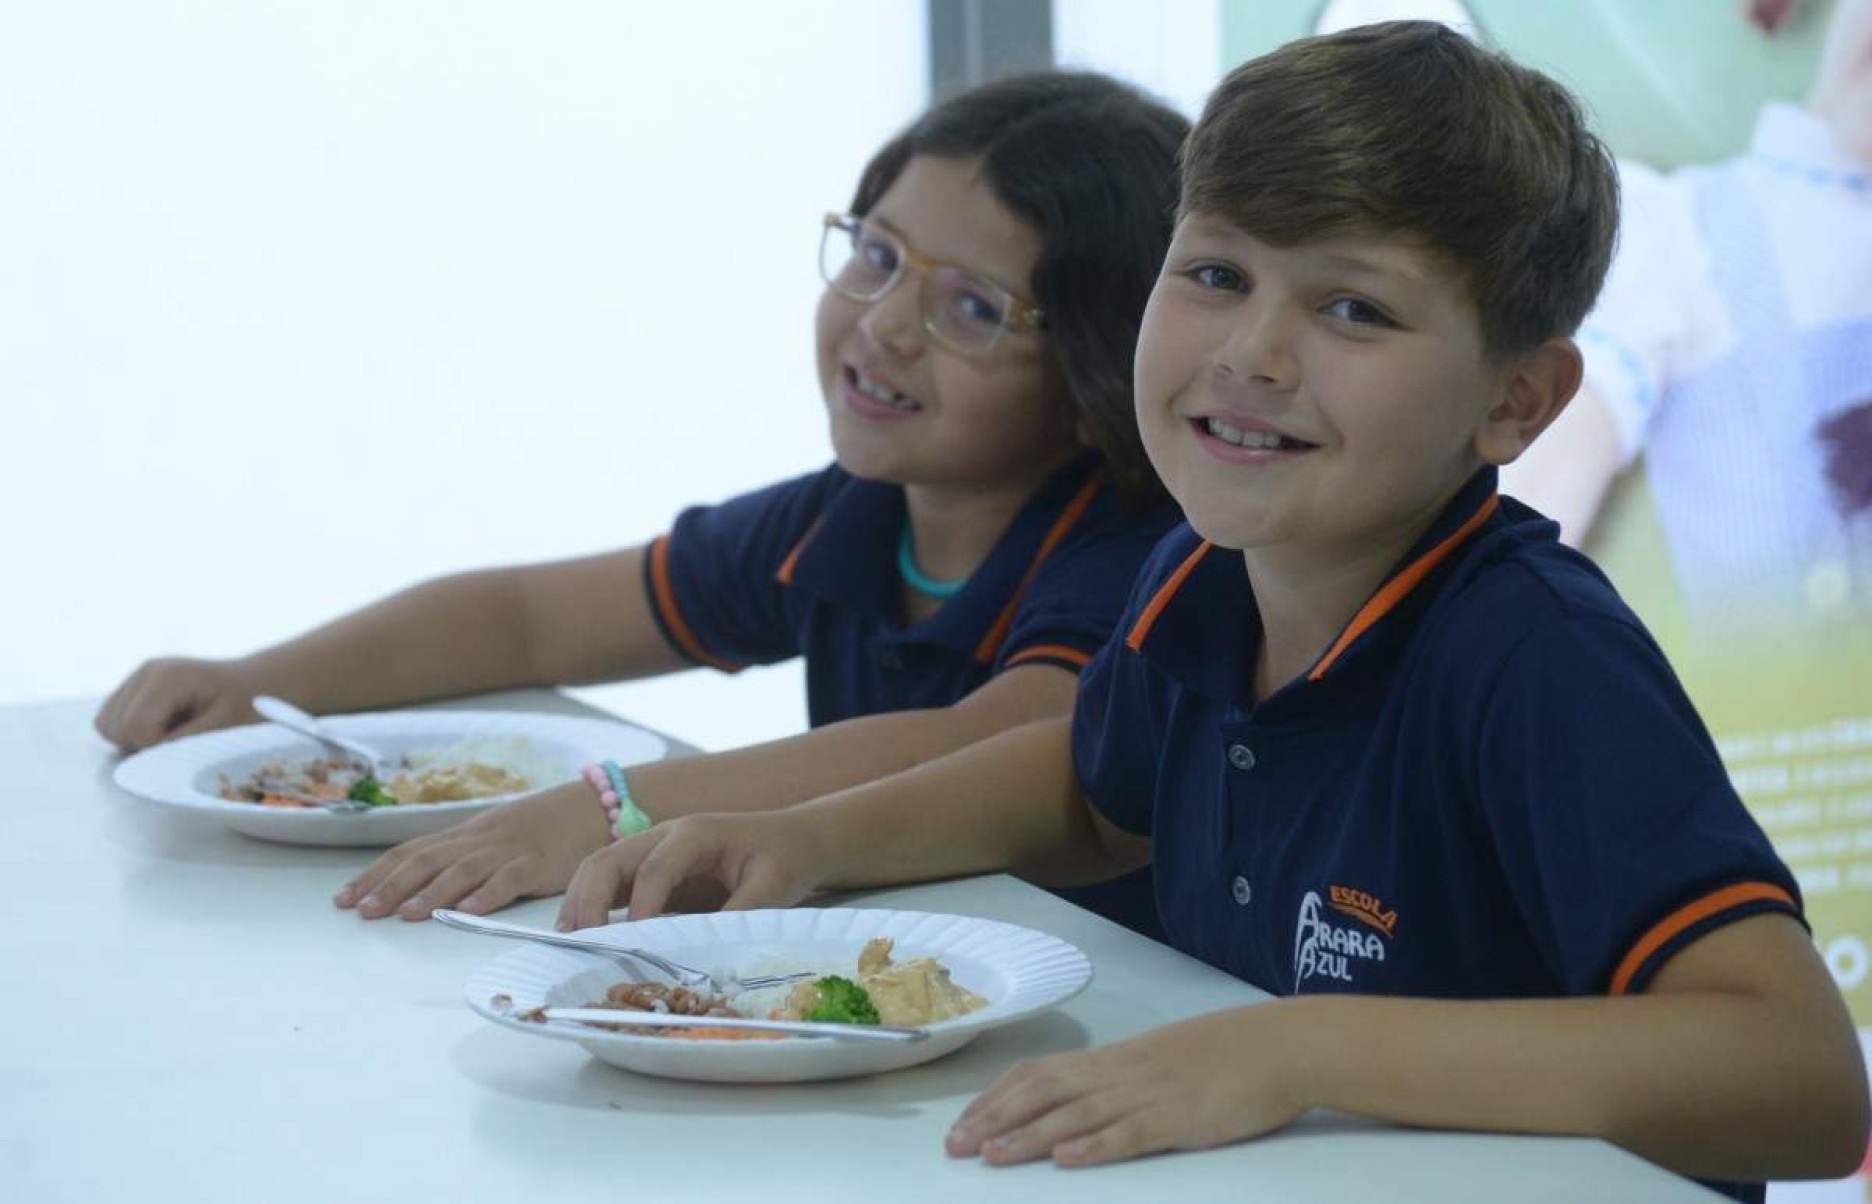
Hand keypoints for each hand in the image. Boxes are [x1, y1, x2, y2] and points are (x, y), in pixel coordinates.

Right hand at [94, 657, 261, 751]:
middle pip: (113, 727)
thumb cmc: (250, 703)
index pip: (133, 726)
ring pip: (107, 726)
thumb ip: (184, 743)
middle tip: (185, 738)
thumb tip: (148, 761)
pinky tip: (167, 727)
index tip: (187, 745)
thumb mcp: (226, 726)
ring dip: (136, 740)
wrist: (258, 683)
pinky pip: (112, 722)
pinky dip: (134, 734)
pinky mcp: (134, 689)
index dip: (154, 748)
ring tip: (177, 731)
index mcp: (167, 676)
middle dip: (144, 745)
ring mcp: (137, 678)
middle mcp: (146, 672)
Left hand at [334, 781, 609, 919]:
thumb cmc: (543, 827)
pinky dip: (486, 895)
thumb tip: (420, 884)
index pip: (410, 851)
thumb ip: (464, 856)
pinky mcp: (538, 863)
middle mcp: (480, 839)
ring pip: (461, 869)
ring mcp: (508, 850)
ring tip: (401, 914)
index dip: (375, 874)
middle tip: (358, 910)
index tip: (343, 898)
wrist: (593, 805)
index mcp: (466, 834)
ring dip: (429, 892)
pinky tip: (466, 911)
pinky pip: (509, 879)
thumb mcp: (497, 836)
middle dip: (389, 885)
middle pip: (426, 859)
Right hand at [556, 812, 824, 930]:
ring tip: (569, 941)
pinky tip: (582, 934)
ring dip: (580, 901)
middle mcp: (665, 835)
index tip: (632, 942)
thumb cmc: (784, 859)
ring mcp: (654, 848)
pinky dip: (590, 903)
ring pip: (600, 866)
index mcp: (695, 833)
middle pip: (610, 858)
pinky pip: (610, 879)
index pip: (655, 868)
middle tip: (583, 944)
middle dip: (591, 900)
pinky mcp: (650, 866)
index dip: (641, 906)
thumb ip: (739, 913)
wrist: (792, 839)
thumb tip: (706, 949)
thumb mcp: (773, 887)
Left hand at [944, 1005, 1312, 1167]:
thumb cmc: (1225, 1056)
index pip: (1040, 1072)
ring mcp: (1148, 1095)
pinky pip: (1131, 1133)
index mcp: (1115, 1059)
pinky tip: (1067, 1158)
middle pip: (1043, 1092)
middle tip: (955, 1147)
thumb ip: (1121, 1079)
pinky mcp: (1179, 1119)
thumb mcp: (1161, 1062)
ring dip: (1029, 1137)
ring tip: (991, 1157)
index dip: (996, 1097)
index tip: (963, 1121)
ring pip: (1076, 1114)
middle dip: (995, 1119)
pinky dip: (1095, 1146)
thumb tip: (1080, 1100)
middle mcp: (1121, 1073)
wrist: (1279, 1046)